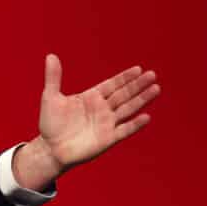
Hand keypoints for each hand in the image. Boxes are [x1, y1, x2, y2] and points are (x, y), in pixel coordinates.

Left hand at [13, 55, 160, 190]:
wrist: (50, 149)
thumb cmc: (50, 124)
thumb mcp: (50, 97)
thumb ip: (53, 77)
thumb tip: (50, 56)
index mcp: (92, 97)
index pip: (113, 84)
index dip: (125, 77)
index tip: (138, 69)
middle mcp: (102, 109)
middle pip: (124, 94)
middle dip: (138, 85)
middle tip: (152, 75)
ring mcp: (107, 123)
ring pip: (128, 109)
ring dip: (141, 99)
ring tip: (155, 89)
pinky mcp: (108, 139)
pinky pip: (124, 130)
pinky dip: (135, 124)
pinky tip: (146, 117)